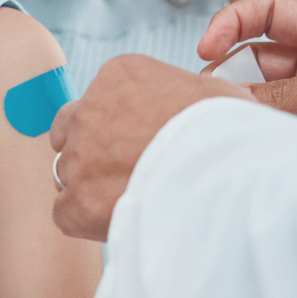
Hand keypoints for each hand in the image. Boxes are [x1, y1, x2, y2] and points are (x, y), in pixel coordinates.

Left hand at [49, 54, 249, 241]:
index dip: (120, 125)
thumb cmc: (230, 130)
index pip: (100, 99)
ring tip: (133, 199)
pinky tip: (119, 222)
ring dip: (92, 186)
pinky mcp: (77, 202)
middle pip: (71, 131)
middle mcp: (89, 110)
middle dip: (93, 150)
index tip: (143, 142)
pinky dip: (86, 221)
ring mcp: (79, 156)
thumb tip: (196, 109)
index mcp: (118, 75)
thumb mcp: (210, 92)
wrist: (224, 171)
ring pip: (69, 173)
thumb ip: (185, 96)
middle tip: (127, 169)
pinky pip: (66, 213)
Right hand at [197, 0, 296, 115]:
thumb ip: (284, 93)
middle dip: (232, 72)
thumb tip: (229, 97)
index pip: (269, 10)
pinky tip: (249, 135)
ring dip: (245, 102)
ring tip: (232, 121)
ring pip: (263, 89)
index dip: (232, 22)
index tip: (207, 47)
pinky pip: (275, 116)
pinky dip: (257, 124)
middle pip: (259, 54)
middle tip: (213, 96)